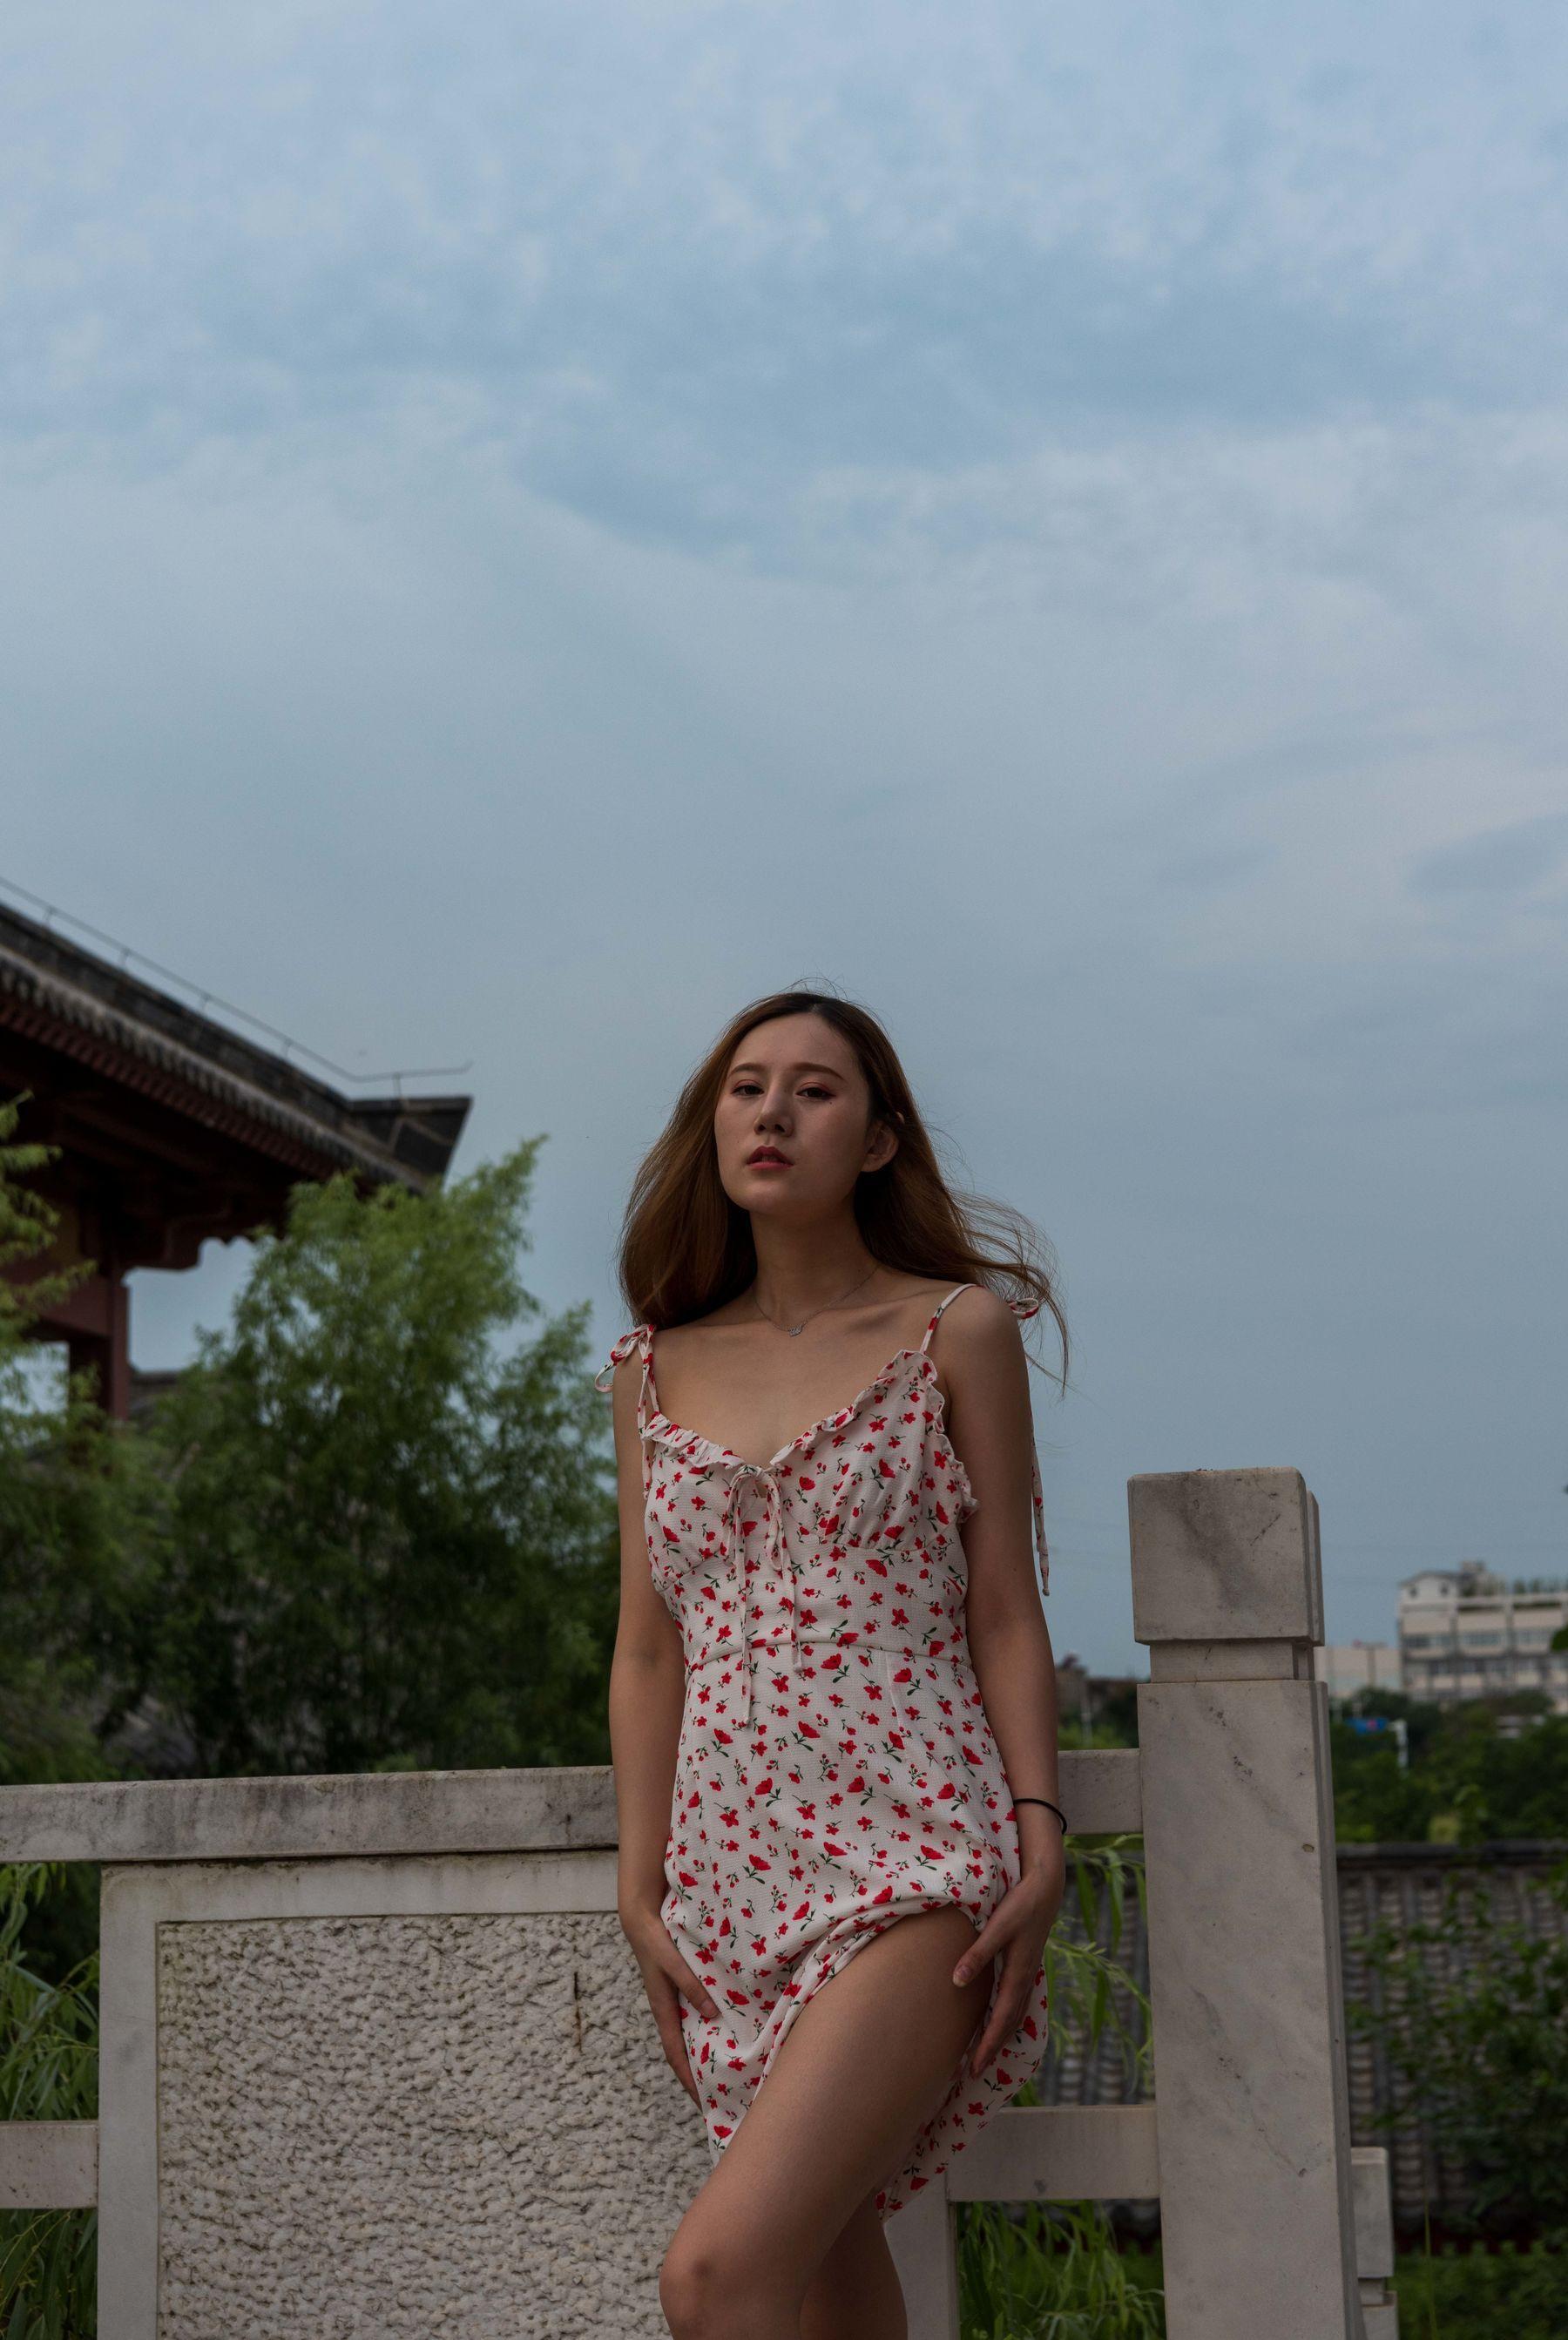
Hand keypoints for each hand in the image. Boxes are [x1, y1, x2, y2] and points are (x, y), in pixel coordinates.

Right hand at [620, 1902, 720, 2107]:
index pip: (675, 2055)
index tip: (702, 2101)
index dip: (687, 2079)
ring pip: (688, 2036)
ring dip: (701, 2054)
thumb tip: (711, 2014)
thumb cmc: (656, 1942)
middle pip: (682, 2051)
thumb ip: (690, 1985)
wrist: (641, 1920)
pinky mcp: (679, 1990)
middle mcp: (667, 2011)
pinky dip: (705, 2030)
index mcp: (662, 2010)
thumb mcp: (672, 1963)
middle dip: (697, 2074)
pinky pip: (692, 2018)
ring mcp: (673, 2002)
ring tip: (725, 2069)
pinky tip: (724, 2030)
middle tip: (720, 2093)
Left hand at [951, 1842, 1066, 2078]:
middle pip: (1008, 2023)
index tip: (974, 2067)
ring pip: (1014, 2014)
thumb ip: (977, 1954)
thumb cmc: (1020, 1906)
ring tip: (984, 2053)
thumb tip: (957, 1982)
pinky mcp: (1025, 1965)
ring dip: (999, 2035)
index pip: (1001, 2020)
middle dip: (992, 2048)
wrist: (1046, 1888)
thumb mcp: (997, 1927)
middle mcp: (1024, 1980)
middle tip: (973, 2072)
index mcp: (1018, 1975)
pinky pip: (1016, 2001)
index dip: (987, 2045)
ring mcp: (1027, 1973)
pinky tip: (999, 2019)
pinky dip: (1007, 2018)